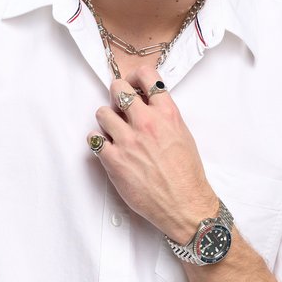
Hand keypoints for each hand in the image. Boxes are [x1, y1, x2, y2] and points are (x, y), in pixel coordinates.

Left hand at [90, 71, 217, 241]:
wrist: (184, 205)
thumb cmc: (187, 174)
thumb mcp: (183, 135)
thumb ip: (164, 116)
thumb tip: (147, 104)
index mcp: (167, 114)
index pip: (146, 76)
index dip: (136, 76)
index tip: (133, 84)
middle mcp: (146, 123)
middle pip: (117, 88)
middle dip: (117, 95)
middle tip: (121, 107)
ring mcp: (127, 141)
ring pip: (102, 112)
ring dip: (107, 120)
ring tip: (115, 132)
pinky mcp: (113, 160)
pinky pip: (94, 139)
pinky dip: (98, 141)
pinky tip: (108, 148)